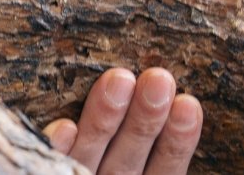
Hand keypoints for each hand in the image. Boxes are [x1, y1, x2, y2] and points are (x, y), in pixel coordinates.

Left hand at [44, 67, 201, 173]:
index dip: (177, 144)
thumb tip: (169, 116)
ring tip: (120, 78)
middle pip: (127, 161)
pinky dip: (58, 152)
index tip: (190, 104)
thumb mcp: (120, 171)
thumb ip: (157, 167)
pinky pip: (52, 171)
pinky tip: (65, 126)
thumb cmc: (101, 172)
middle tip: (159, 79)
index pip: (163, 174)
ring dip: (105, 120)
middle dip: (145, 121)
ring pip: (91, 157)